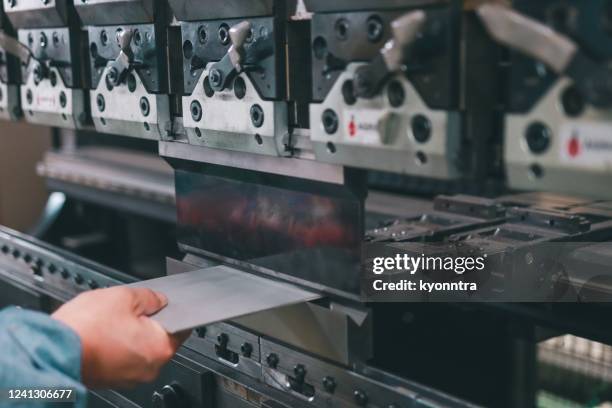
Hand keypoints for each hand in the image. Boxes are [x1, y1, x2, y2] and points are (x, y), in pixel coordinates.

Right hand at [52, 287, 188, 387]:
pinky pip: (124, 357)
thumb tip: (159, 299)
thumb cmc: (87, 328)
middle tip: (130, 308)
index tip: (166, 302)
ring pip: (140, 348)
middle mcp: (151, 367)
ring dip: (131, 333)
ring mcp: (131, 376)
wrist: (52, 351)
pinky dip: (118, 345)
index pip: (181, 325)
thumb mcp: (124, 296)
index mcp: (161, 347)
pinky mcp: (113, 379)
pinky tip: (103, 334)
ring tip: (112, 321)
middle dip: (149, 321)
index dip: (173, 309)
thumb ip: (150, 296)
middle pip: (160, 337)